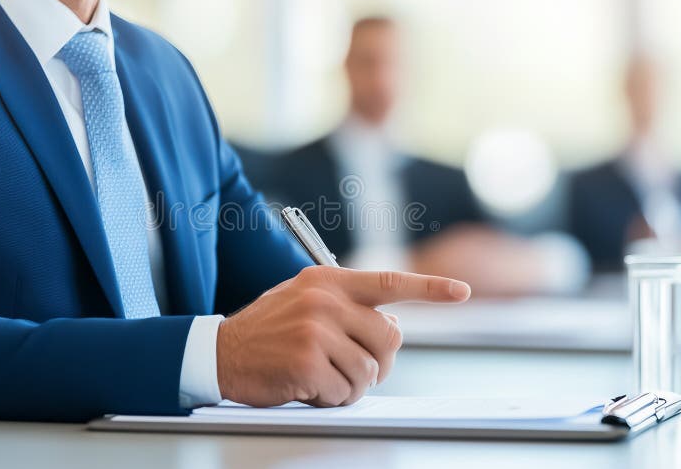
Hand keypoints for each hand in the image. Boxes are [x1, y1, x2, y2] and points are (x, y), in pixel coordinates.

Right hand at [216, 266, 469, 407]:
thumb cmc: (267, 330)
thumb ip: (348, 306)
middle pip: (389, 338)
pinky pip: (344, 392)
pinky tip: (307, 386)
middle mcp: (325, 300)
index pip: (390, 281)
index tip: (460, 291)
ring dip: (351, 384)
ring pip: (369, 371)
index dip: (430, 288)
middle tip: (351, 366)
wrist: (220, 352)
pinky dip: (331, 398)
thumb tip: (391, 329)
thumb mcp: (305, 300)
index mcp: (328, 281)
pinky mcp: (308, 362)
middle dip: (378, 361)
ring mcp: (316, 330)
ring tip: (322, 376)